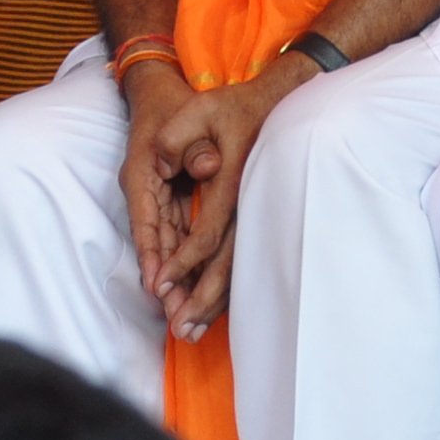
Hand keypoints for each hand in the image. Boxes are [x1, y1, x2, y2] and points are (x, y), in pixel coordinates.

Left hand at [123, 61, 299, 337]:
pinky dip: (226, 291)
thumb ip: (177, 135)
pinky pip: (242, 263)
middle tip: (179, 330)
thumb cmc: (234, 109)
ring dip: (214, 304)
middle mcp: (249, 206)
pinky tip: (211, 313)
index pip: (208, 233)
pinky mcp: (258, 222)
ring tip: (190, 333)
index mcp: (233, 183)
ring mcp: (257, 217)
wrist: (280, 105)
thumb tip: (161, 163)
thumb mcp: (200, 108)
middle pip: (227, 264)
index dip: (183, 262)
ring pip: (238, 270)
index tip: (160, 286)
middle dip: (202, 299)